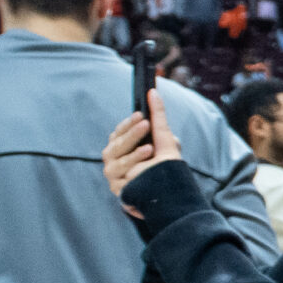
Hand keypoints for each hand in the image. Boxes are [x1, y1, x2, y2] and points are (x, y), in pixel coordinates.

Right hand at [103, 92, 182, 217]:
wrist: (169, 190)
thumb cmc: (163, 161)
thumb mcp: (164, 137)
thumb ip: (158, 116)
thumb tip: (154, 92)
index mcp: (120, 144)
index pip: (119, 132)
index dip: (129, 123)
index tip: (141, 115)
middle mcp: (113, 158)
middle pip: (117, 145)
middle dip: (132, 134)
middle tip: (145, 124)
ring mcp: (113, 174)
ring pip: (117, 162)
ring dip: (133, 155)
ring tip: (149, 149)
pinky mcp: (118, 190)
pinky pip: (121, 181)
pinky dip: (131, 174)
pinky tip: (140, 171)